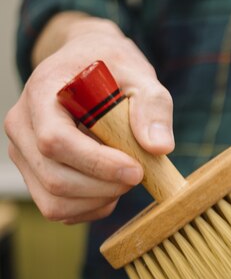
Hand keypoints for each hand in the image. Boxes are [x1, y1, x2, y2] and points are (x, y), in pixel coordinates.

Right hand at [3, 12, 173, 223]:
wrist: (87, 68)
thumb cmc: (112, 70)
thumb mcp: (140, 76)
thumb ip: (153, 107)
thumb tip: (159, 147)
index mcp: (42, 93)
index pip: (55, 140)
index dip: (97, 163)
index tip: (136, 169)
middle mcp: (22, 126)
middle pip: (56, 178)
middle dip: (106, 186)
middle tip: (140, 173)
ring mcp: (24, 154)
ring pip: (55, 202)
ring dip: (101, 199)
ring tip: (126, 177)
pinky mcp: (34, 175)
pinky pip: (59, 210)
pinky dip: (93, 207)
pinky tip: (111, 185)